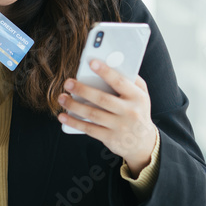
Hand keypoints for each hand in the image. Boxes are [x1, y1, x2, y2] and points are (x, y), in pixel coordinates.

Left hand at [57, 59, 156, 173]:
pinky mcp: (110, 138)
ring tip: (62, 98)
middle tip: (68, 83)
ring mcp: (119, 126)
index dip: (106, 72)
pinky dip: (74, 122)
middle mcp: (129, 112)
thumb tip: (113, 63)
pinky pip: (89, 129)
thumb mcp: (142, 95)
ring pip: (93, 114)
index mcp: (137, 97)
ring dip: (74, 105)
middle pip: (102, 99)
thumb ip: (132, 79)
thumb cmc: (138, 111)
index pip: (120, 82)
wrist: (144, 143)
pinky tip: (63, 116)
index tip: (91, 62)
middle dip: (83, 90)